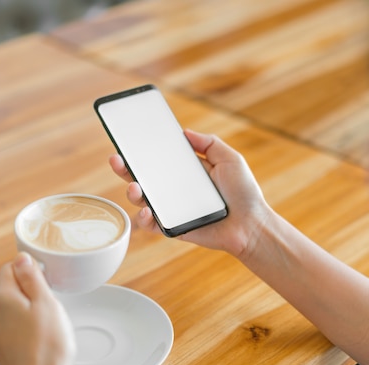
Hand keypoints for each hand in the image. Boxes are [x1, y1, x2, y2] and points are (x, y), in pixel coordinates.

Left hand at [0, 253, 75, 364]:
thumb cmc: (48, 346)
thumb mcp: (47, 303)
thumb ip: (32, 278)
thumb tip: (22, 257)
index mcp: (1, 297)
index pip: (9, 267)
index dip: (30, 270)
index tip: (47, 281)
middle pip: (8, 286)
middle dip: (29, 289)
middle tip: (50, 303)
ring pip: (10, 305)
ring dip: (27, 307)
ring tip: (46, 321)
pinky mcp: (0, 345)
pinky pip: (11, 323)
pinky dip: (24, 323)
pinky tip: (40, 335)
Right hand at [109, 129, 272, 257]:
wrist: (251, 224)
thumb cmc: (244, 193)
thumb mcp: (229, 159)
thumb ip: (209, 143)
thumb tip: (184, 132)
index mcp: (185, 172)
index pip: (157, 159)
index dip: (141, 150)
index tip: (127, 140)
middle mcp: (174, 189)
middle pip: (142, 177)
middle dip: (124, 168)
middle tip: (116, 159)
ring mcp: (172, 209)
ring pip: (142, 200)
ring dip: (131, 192)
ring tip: (134, 187)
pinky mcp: (173, 228)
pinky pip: (152, 224)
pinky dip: (144, 218)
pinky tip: (147, 211)